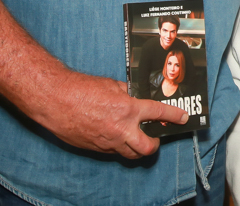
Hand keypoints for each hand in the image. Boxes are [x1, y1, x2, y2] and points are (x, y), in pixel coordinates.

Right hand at [38, 72, 188, 158]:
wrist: (56, 101)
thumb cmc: (81, 89)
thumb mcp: (112, 85)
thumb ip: (128, 93)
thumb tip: (137, 97)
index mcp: (128, 109)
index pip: (159, 114)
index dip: (174, 116)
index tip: (183, 118)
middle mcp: (121, 129)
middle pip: (148, 147)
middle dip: (156, 143)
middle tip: (156, 134)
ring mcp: (108, 142)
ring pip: (131, 154)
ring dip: (138, 147)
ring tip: (138, 137)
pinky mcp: (96, 149)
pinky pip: (114, 152)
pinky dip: (120, 146)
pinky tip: (117, 135)